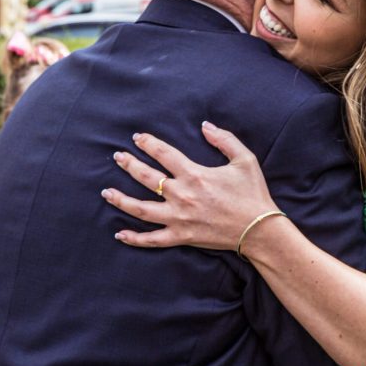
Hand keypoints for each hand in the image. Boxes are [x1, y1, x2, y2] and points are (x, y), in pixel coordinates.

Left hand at [101, 122, 277, 250]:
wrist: (259, 230)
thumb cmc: (253, 194)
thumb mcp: (244, 159)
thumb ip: (224, 139)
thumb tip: (205, 125)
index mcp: (194, 174)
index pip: (163, 154)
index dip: (148, 143)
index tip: (137, 138)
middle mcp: (182, 195)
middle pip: (146, 178)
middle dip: (129, 165)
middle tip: (117, 157)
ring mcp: (179, 218)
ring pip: (141, 209)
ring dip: (121, 200)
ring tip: (106, 192)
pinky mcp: (182, 237)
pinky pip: (152, 239)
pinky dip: (134, 238)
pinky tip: (119, 234)